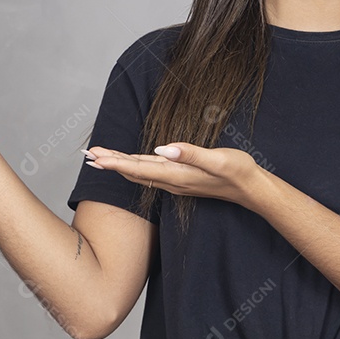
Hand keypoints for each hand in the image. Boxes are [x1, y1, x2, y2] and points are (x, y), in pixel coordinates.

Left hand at [84, 142, 264, 207]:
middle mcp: (172, 181)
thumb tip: (163, 149)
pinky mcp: (181, 179)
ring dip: (119, 166)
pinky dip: (134, 167)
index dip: (116, 162)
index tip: (96, 157)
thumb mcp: (218, 160)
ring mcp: (176, 182)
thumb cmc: (237, 171)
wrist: (252, 189)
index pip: (139, 168)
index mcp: (177, 175)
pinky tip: (129, 164)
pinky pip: (151, 173)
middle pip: (134, 171)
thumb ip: (191, 154)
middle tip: (87, 155)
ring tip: (100, 159)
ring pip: (140, 173)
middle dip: (110, 163)